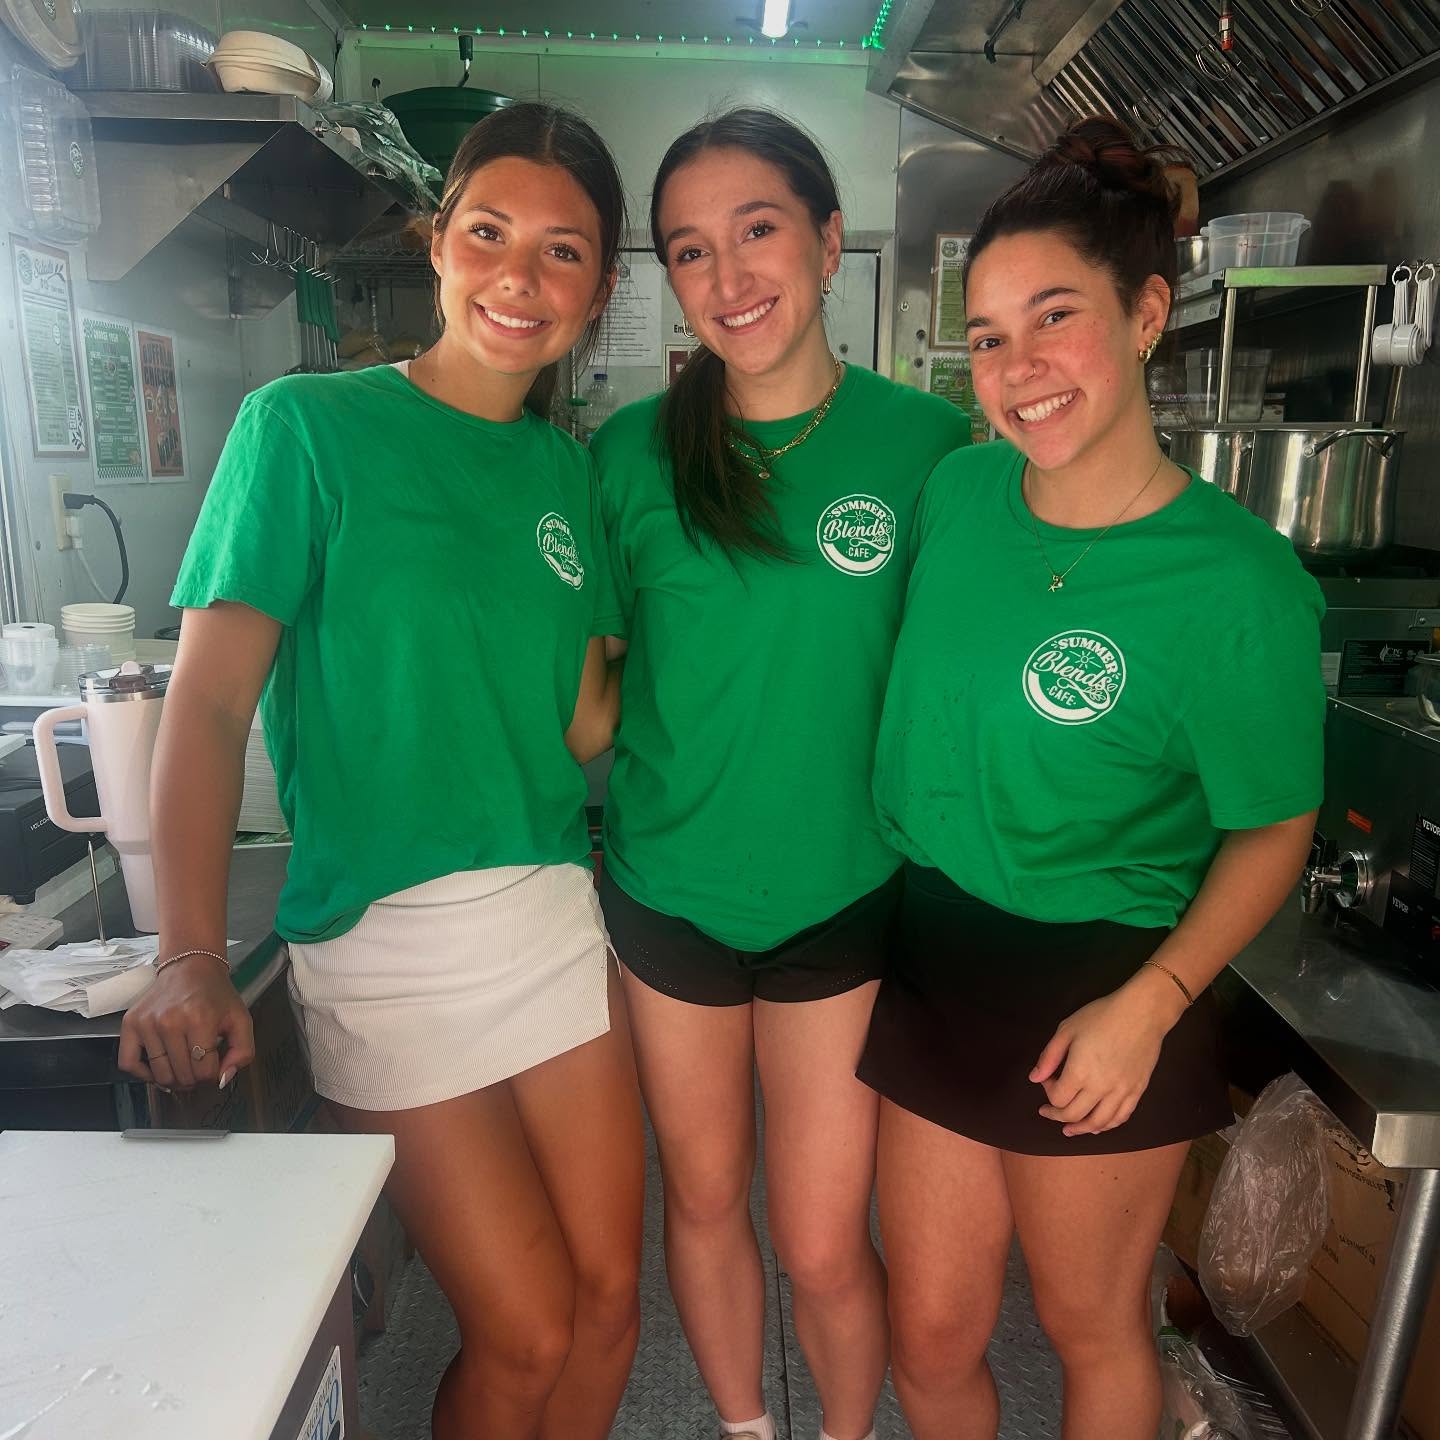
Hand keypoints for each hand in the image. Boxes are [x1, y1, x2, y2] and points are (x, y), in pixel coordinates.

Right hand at [118, 957, 254, 1092]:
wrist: (190, 968)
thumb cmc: (215, 995)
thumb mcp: (241, 1019)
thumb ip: (243, 1052)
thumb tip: (223, 1080)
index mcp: (200, 1020)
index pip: (204, 1072)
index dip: (212, 1076)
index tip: (214, 1067)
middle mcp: (170, 1021)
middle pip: (181, 1076)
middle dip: (194, 1080)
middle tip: (198, 1069)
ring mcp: (147, 1023)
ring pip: (159, 1074)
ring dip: (173, 1079)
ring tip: (183, 1068)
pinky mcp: (131, 1023)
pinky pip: (128, 1063)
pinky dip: (143, 1074)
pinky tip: (159, 1068)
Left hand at [1028, 980, 1181, 1136]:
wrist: (1142, 1013)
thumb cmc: (1101, 1016)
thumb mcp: (1067, 1030)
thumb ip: (1049, 1057)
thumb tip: (1035, 1079)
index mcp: (1080, 1072)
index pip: (1058, 1098)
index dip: (1047, 1093)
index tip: (1048, 1079)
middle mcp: (1101, 1088)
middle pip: (1074, 1115)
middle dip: (1057, 1115)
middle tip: (1048, 1111)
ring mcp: (1122, 1092)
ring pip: (1099, 1123)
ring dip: (1080, 1129)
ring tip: (1069, 1130)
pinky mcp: (1137, 1091)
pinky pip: (1121, 1117)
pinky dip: (1107, 1126)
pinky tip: (1097, 1126)